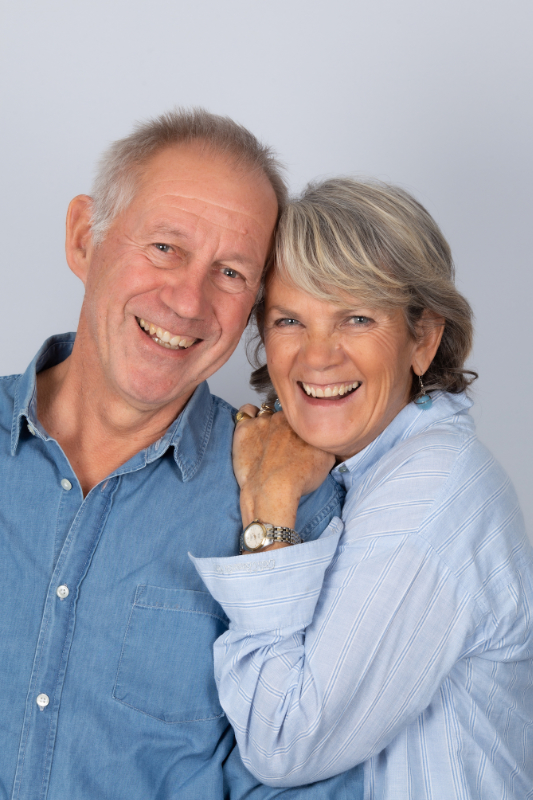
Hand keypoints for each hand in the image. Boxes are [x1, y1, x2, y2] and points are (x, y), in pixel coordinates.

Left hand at [233, 404, 334, 531]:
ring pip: (265, 410)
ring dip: (267, 420)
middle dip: (285, 425)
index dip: (300, 428)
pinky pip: (246, 411)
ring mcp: (262, 421)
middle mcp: (283, 416)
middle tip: (285, 443)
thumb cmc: (300, 478)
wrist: (274, 489)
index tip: (299, 439)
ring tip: (268, 437)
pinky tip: (252, 428)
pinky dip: (249, 415)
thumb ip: (325, 442)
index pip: (302, 415)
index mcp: (303, 421)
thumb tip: (325, 437)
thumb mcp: (328, 459)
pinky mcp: (244, 429)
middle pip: (284, 414)